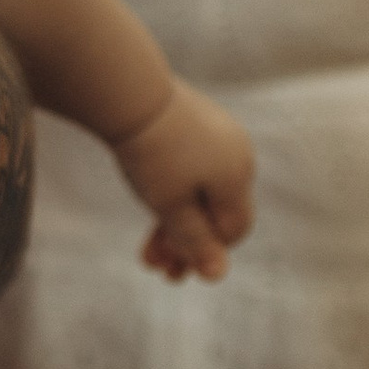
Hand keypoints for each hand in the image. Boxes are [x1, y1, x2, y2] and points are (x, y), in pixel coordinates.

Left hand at [114, 82, 254, 282]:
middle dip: (187, 243)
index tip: (174, 269)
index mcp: (238, 176)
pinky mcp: (197, 122)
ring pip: (201, 191)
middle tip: (157, 269)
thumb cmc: (152, 154)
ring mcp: (218, 135)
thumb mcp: (171, 207)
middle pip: (217, 212)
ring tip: (147, 252)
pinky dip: (173, 191)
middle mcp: (237, 154)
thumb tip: (218, 276)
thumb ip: (195, 242)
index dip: (208, 253)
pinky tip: (151, 204)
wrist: (130, 92)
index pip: (234, 230)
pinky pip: (191, 167)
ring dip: (176, 223)